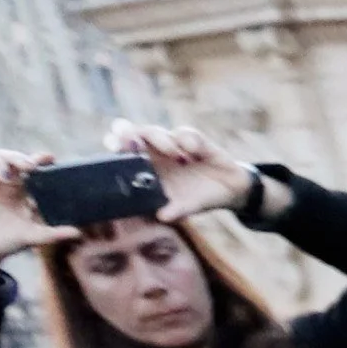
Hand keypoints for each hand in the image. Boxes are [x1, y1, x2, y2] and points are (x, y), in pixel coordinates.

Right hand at [0, 149, 70, 288]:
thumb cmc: (4, 241)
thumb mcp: (29, 237)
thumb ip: (52, 233)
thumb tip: (78, 232)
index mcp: (17, 186)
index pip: (27, 166)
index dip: (37, 159)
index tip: (49, 159)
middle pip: (7, 156)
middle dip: (17, 157)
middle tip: (28, 166)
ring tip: (6, 175)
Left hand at [113, 119, 262, 227]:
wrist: (231, 191)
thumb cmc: (200, 197)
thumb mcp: (188, 206)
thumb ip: (176, 209)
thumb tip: (162, 216)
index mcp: (146, 168)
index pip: (122, 153)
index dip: (116, 147)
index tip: (117, 150)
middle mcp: (154, 152)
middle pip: (129, 132)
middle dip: (126, 132)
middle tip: (133, 142)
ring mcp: (172, 143)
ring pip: (154, 131)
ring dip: (161, 141)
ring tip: (179, 157)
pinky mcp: (193, 139)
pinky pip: (185, 133)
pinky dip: (187, 141)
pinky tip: (193, 154)